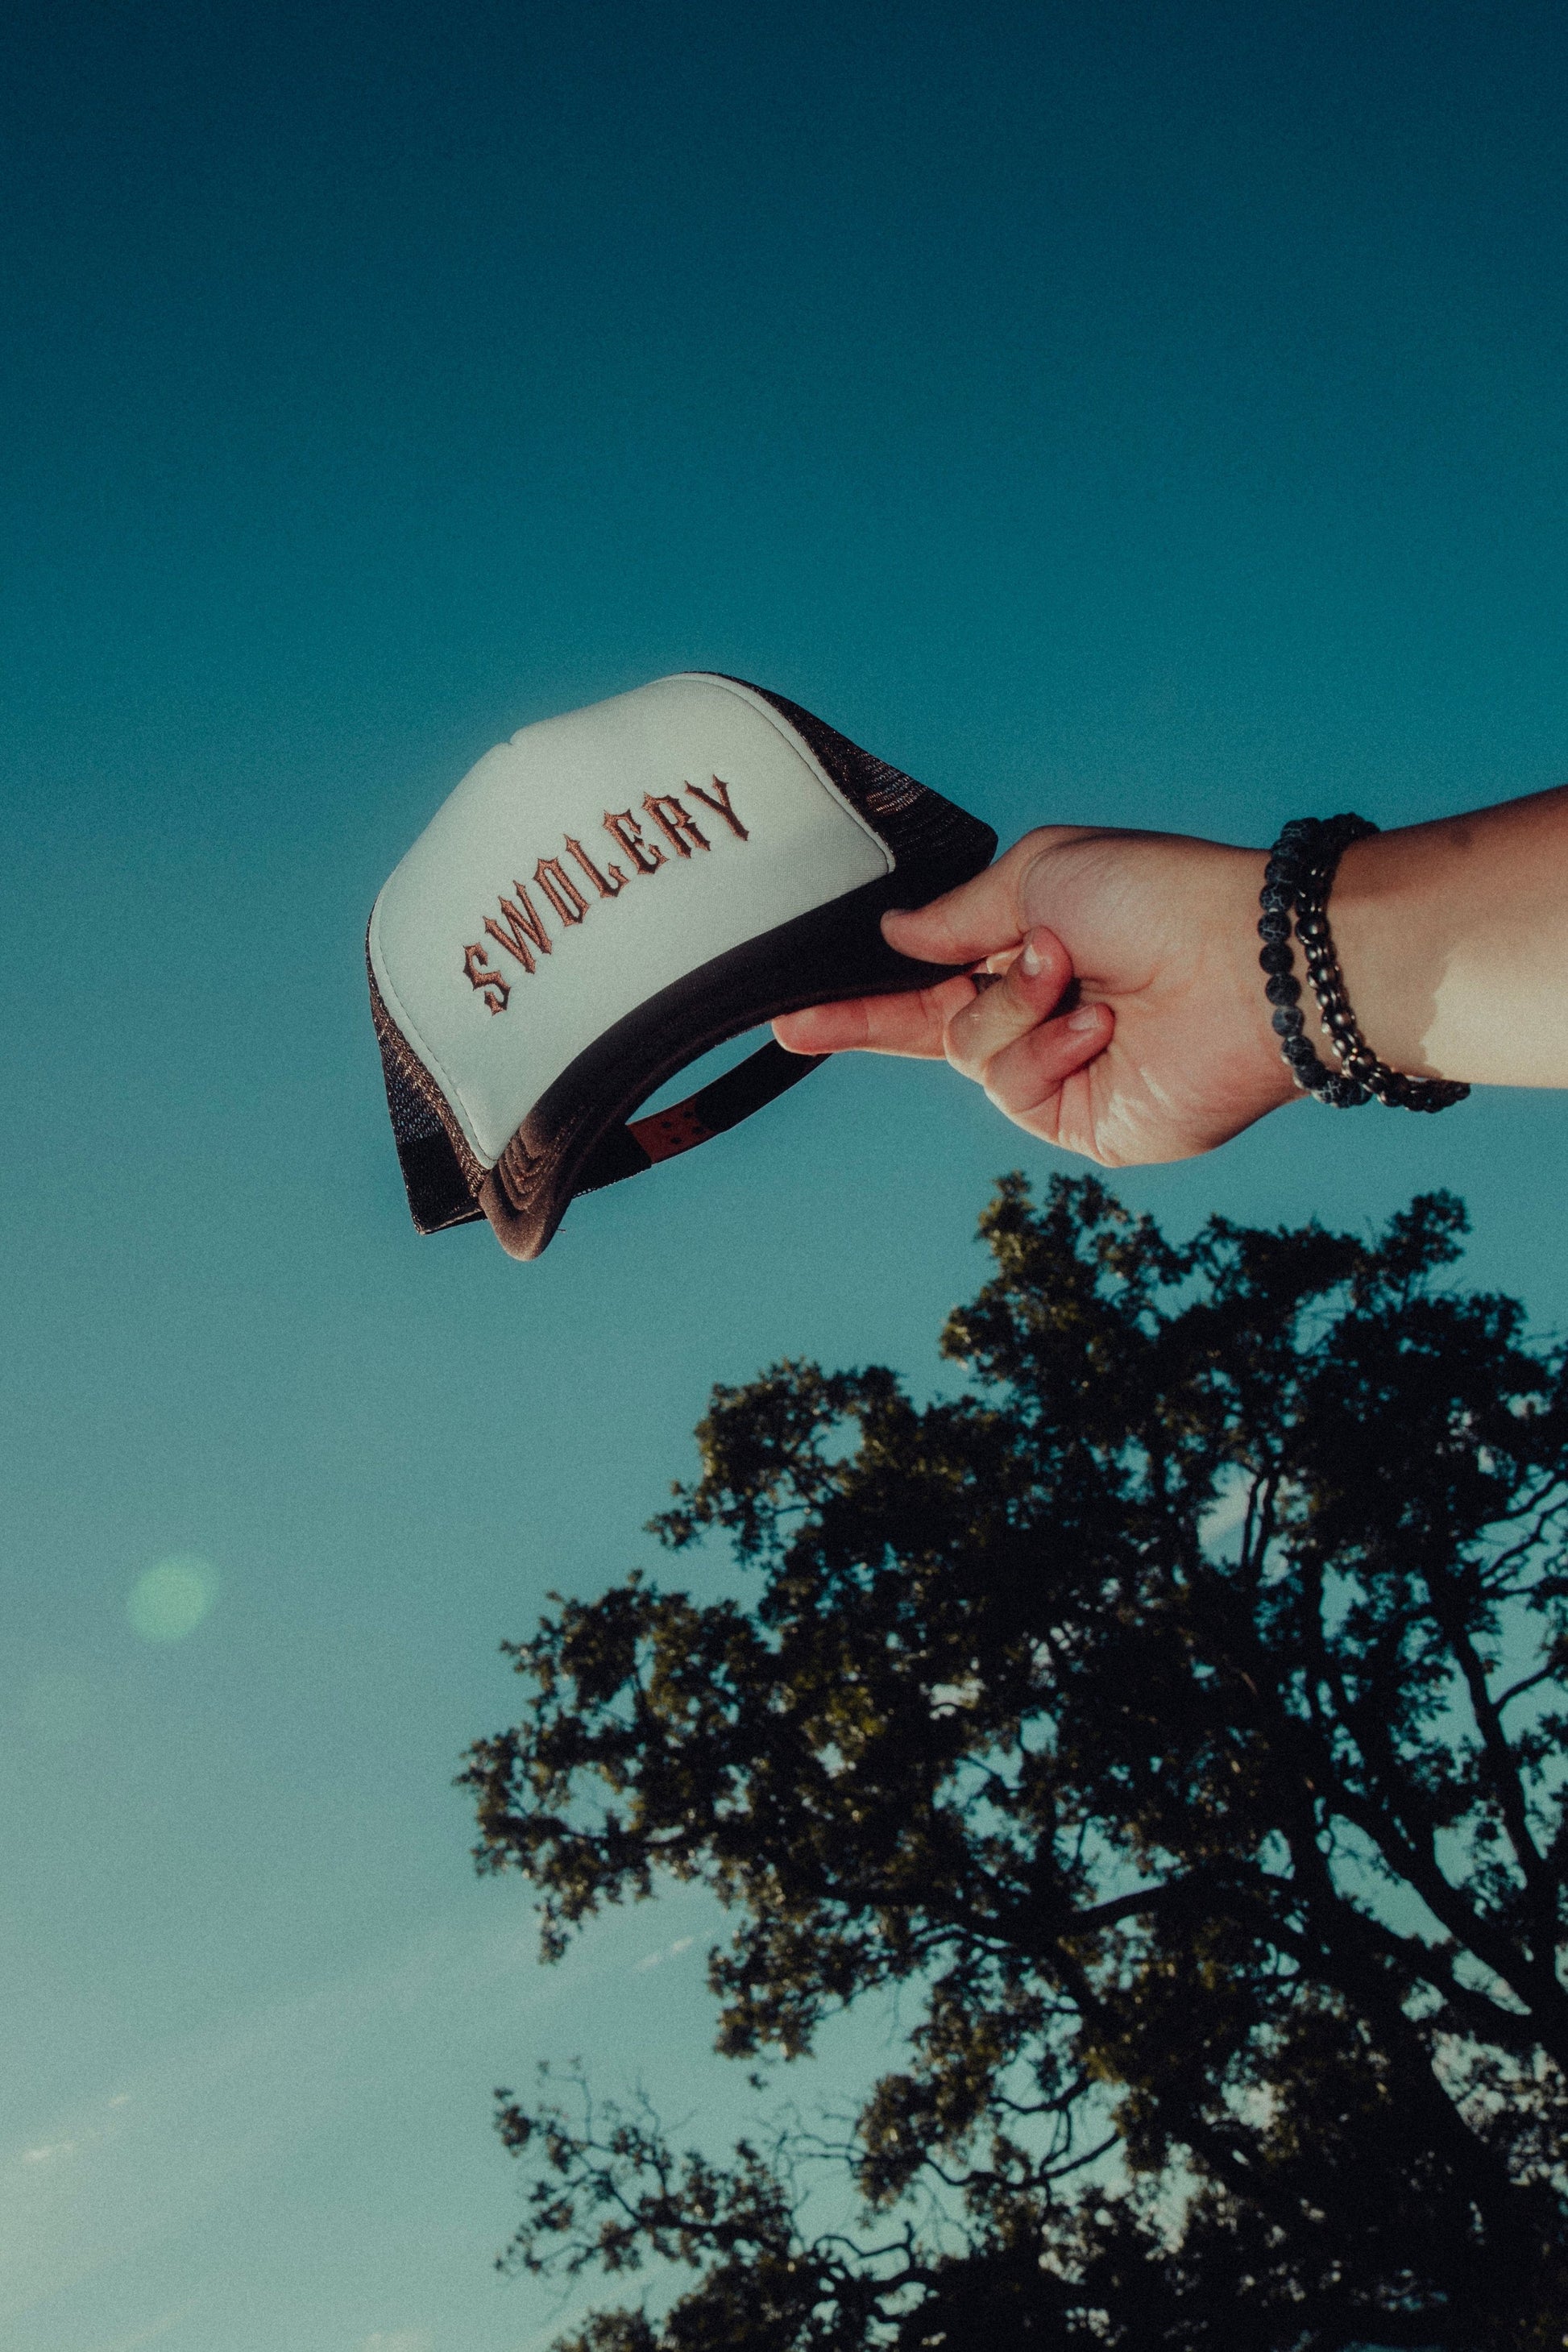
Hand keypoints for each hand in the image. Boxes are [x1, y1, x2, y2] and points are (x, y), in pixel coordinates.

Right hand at [774, 827, 1299, 1165]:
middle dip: (878, 1019)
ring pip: (970, 1055)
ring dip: (1014, 1010)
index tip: (791, 1018)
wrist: (1246, 962)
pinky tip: (1102, 1026)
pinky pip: (1015, 1093)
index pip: (926, 983)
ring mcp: (1061, 1074)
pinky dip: (1048, 1052)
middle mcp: (1039, 1016)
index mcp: (1026, 951)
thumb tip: (894, 938)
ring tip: (1077, 979)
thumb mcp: (1041, 874)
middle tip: (820, 1018)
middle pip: (929, 1031)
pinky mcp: (1084, 1122)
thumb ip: (959, 914)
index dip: (860, 1005)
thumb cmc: (1155, 896)